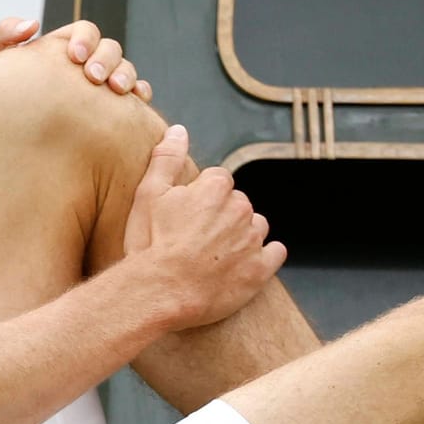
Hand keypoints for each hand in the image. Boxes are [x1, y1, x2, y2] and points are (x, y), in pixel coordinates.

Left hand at [0, 18, 151, 99]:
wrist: (2, 135)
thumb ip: (3, 35)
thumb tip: (33, 24)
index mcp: (64, 48)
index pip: (85, 32)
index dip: (85, 39)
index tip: (75, 55)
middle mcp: (86, 65)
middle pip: (110, 49)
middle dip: (106, 59)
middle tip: (94, 76)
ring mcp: (101, 87)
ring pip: (125, 70)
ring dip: (125, 75)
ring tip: (116, 90)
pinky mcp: (112, 111)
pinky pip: (135, 99)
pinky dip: (140, 95)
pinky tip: (134, 104)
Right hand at [124, 125, 283, 328]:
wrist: (159, 292)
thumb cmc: (150, 244)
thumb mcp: (148, 195)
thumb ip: (166, 159)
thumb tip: (178, 130)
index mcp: (217, 188)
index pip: (218, 181)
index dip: (201, 198)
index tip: (186, 216)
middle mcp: (241, 209)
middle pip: (237, 204)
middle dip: (221, 217)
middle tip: (195, 238)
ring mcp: (253, 240)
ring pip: (256, 227)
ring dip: (242, 235)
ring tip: (215, 254)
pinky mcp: (260, 270)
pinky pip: (275, 253)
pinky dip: (263, 256)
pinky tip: (242, 265)